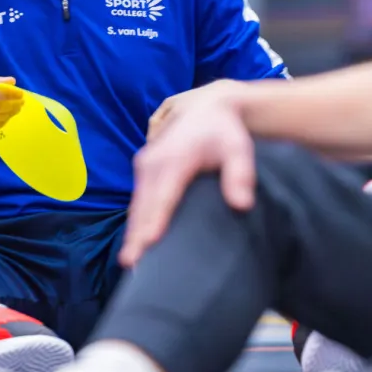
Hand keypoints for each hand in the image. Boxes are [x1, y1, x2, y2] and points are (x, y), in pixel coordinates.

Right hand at [121, 87, 255, 267]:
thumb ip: (240, 175)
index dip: (155, 221)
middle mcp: (154, 161)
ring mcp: (145, 164)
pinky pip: (138, 199)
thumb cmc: (224, 133)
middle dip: (137, 234)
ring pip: (137, 204)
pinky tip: (135, 242)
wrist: (206, 108)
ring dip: (132, 230)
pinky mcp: (143, 169)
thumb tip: (241, 204)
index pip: (164, 196)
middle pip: (144, 204)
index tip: (148, 243)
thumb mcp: (238, 148)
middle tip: (132, 263)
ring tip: (129, 260)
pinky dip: (135, 220)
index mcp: (176, 158)